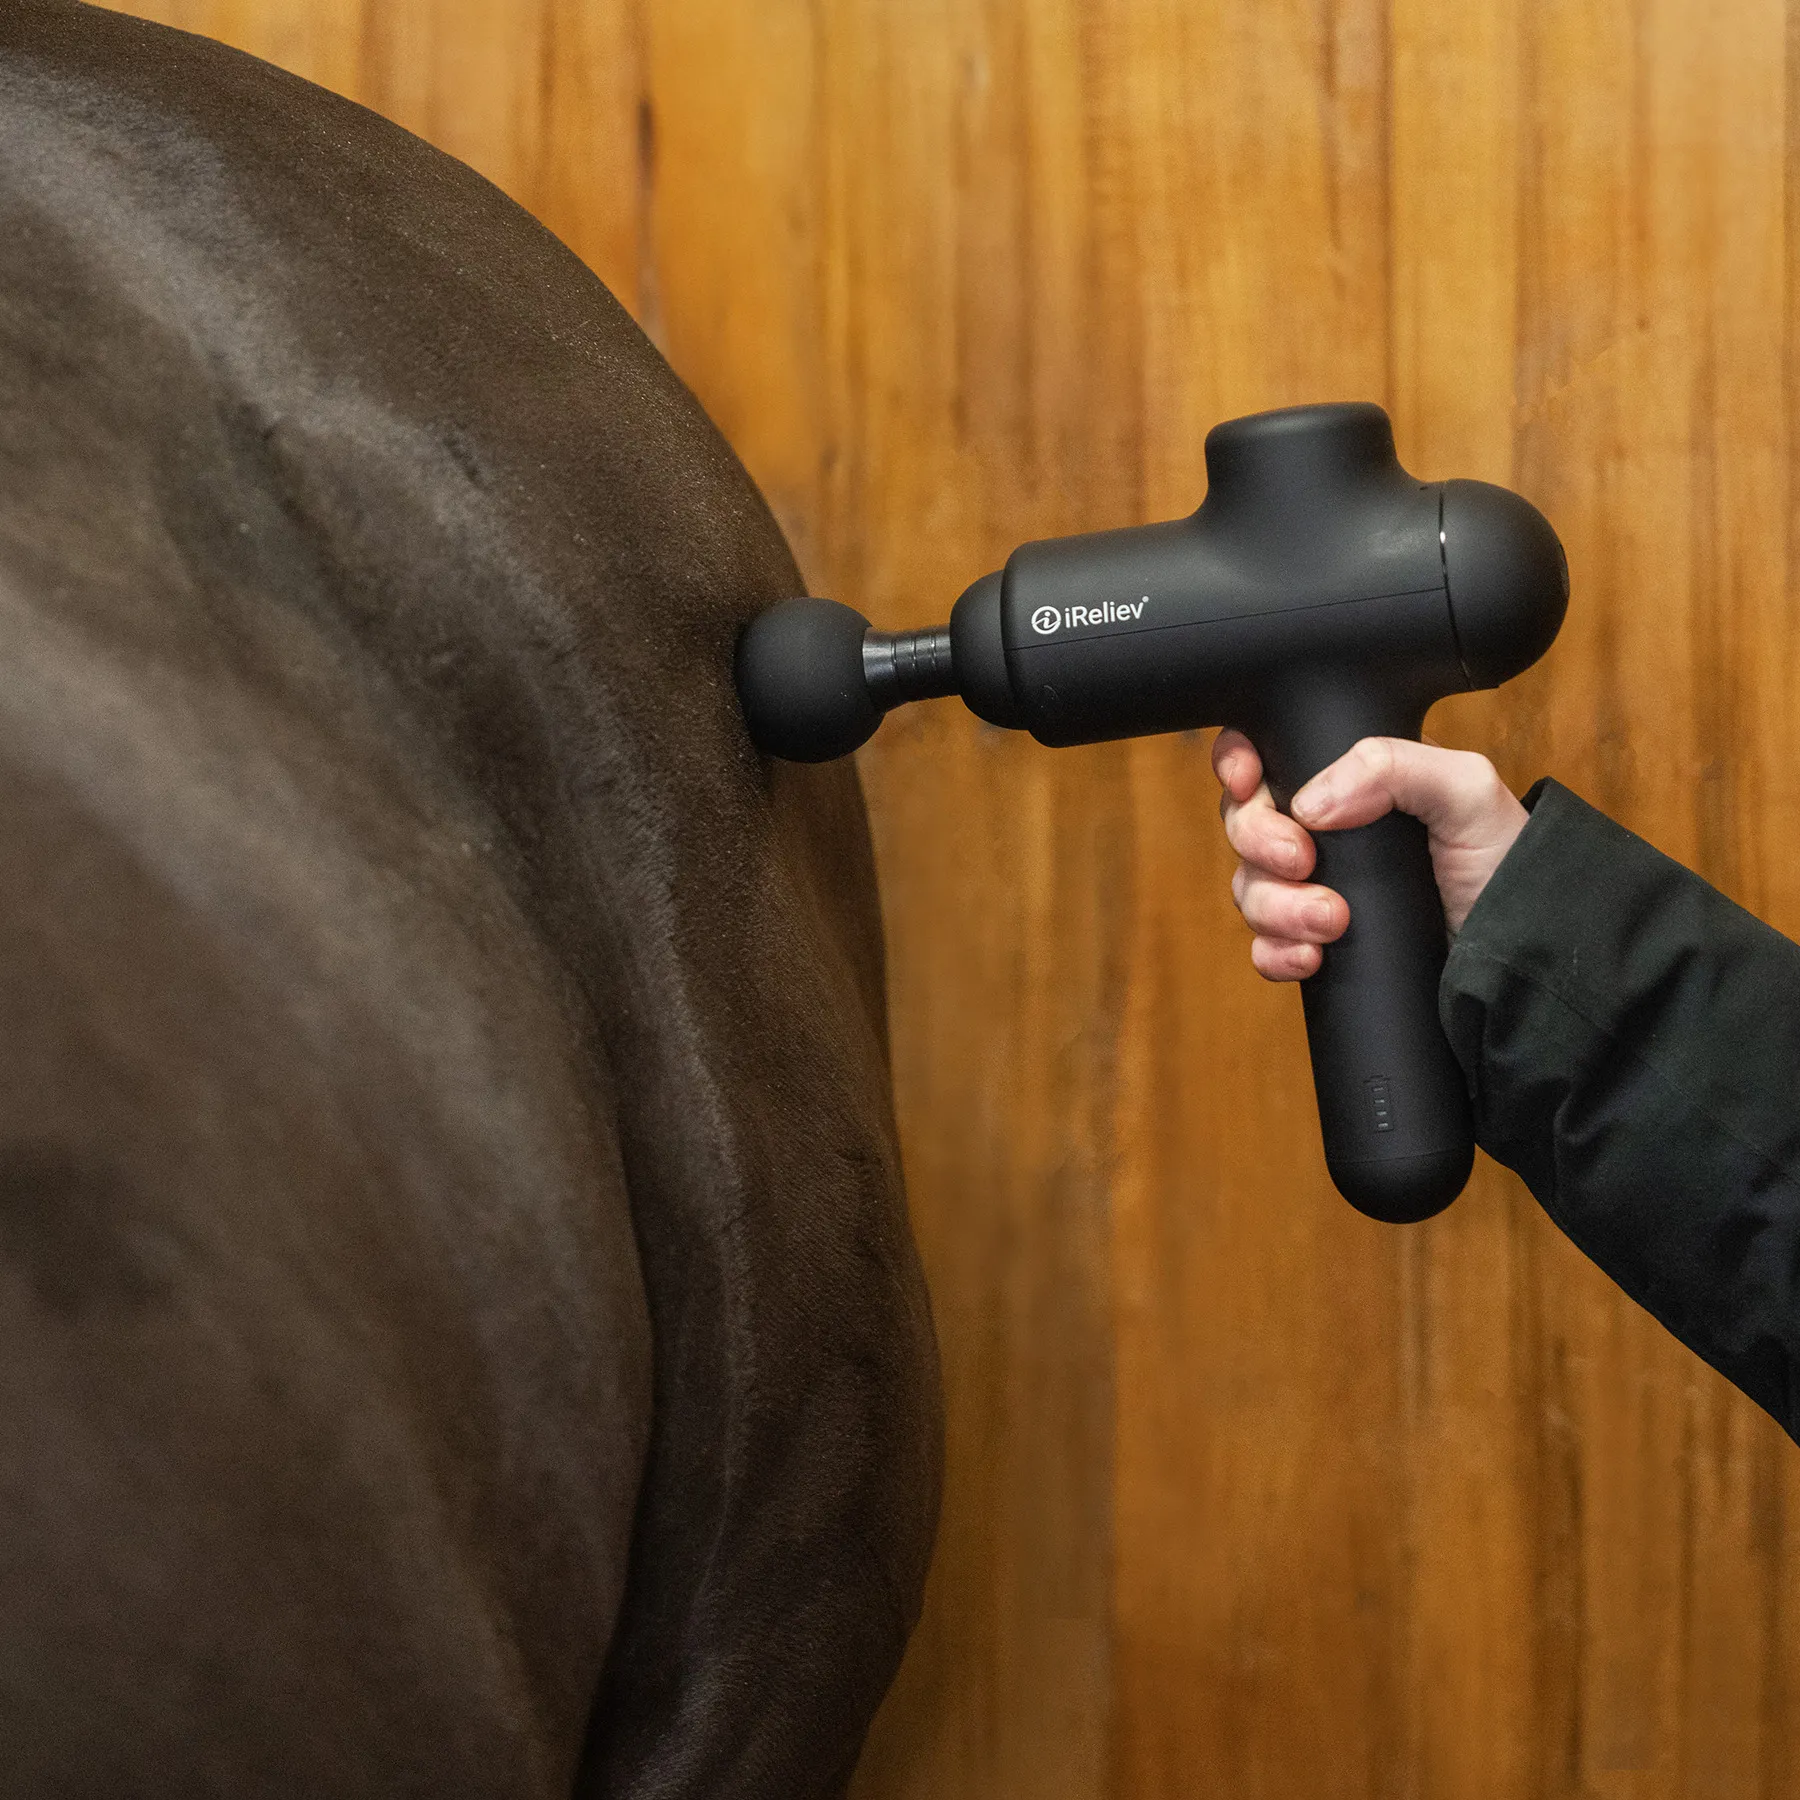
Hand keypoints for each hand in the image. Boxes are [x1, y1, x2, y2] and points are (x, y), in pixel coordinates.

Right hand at [1212, 730, 1528, 982]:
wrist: (1523, 954)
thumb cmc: (1507, 863)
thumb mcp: (1466, 789)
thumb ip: (1391, 765)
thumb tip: (1308, 803)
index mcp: (1351, 779)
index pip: (1268, 755)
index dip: (1240, 765)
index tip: (1248, 781)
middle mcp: (1325, 830)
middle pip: (1244, 823)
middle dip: (1260, 843)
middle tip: (1303, 862)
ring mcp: (1316, 889)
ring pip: (1249, 888)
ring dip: (1276, 907)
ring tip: (1331, 921)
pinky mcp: (1317, 943)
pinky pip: (1264, 946)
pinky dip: (1276, 951)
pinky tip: (1312, 956)